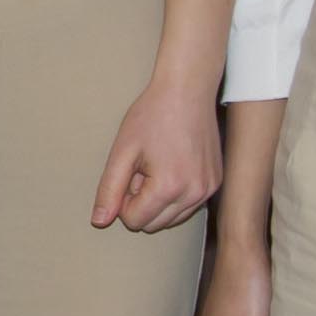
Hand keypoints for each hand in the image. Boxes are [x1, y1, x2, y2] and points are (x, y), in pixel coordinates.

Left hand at [92, 75, 223, 232]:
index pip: (135, 220)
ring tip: (157, 165)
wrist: (187, 90)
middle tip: (141, 167)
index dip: (123, 200)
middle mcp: (195, 194)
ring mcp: (209, 190)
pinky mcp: (216, 183)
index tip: (128, 172)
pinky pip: (189, 206)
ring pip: (172, 219)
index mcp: (169, 187)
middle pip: (154, 224)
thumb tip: (99, 222)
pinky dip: (176, 194)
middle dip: (141, 202)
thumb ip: (109, 189)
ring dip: (158, 200)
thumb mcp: (123, 151)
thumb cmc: (152, 116)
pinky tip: (172, 165)